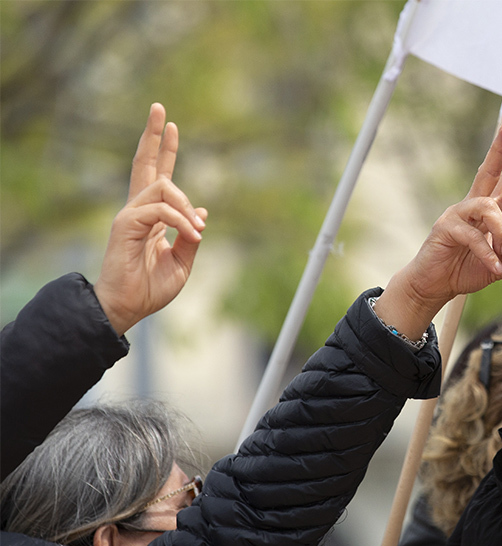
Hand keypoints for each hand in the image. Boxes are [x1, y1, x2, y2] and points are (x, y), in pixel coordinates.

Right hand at [95, 103, 206, 335]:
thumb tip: (203, 212)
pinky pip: (160, 210)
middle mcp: (138, 210)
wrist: (128, 307)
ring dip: (187, 207)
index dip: (165, 151)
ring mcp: (130, 215)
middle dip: (153, 136)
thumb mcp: (183, 261)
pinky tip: (192, 234)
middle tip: (160, 108)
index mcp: (151, 216)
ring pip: (164, 187)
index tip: (172, 127)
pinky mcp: (125, 224)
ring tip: (196, 231)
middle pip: (144, 164)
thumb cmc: (151, 287)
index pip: (158, 176)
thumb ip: (191, 236)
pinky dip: (181, 220)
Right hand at [374, 123, 501, 338]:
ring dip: (500, 229)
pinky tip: (494, 268)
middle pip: (488, 172)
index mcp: (487, 213)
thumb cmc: (463, 273)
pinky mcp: (445, 228)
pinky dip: (488, 254)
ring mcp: (457, 215)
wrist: (434, 287)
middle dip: (500, 150)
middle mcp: (472, 208)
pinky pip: (473, 236)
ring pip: (487, 207)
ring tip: (501, 250)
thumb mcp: (496, 269)